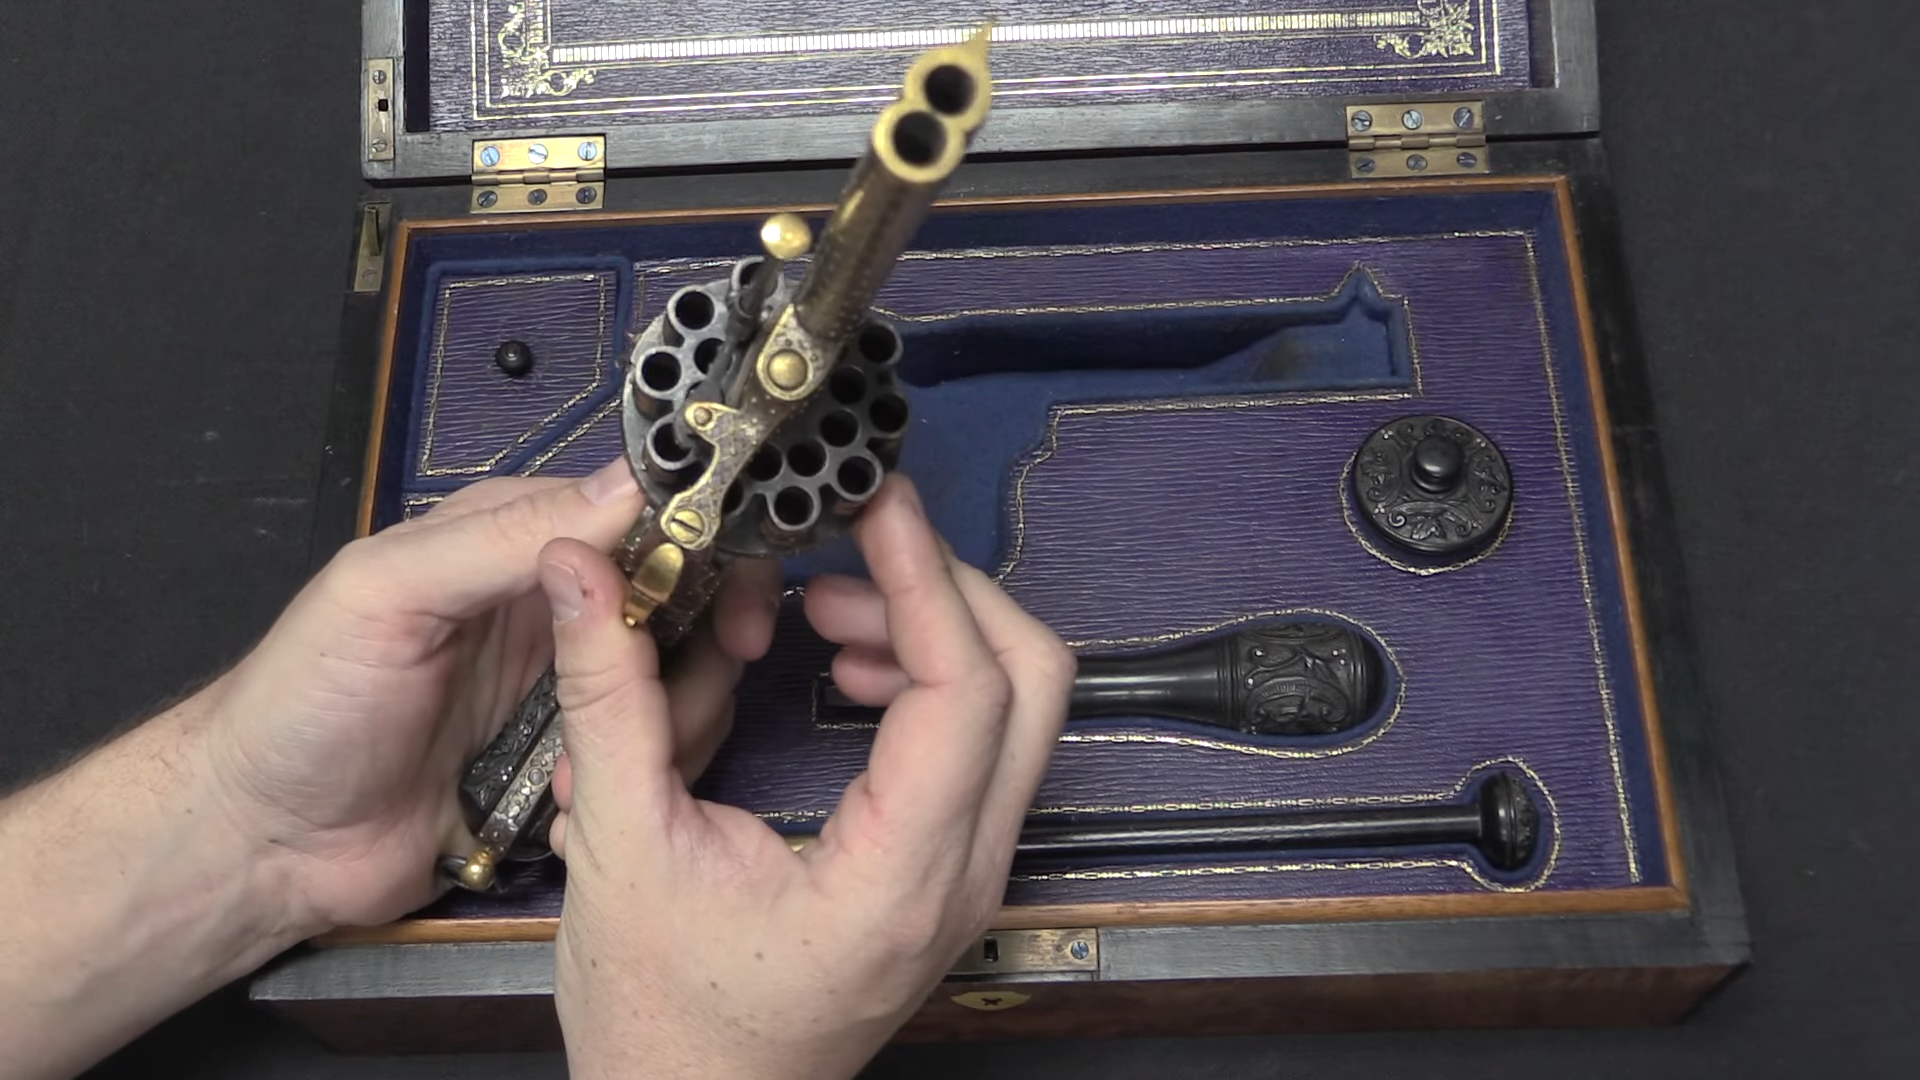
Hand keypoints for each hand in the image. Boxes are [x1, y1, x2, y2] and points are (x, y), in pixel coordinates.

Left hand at [199, 459, 779, 931]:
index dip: (701, 531)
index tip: (737, 570)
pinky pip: (649, 758)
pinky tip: (585, 794)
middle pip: (683, 595)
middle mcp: (556, 611)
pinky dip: (645, 773)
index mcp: (514, 543)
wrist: (266, 845)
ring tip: (609, 747)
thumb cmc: (301, 703)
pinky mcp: (574, 767)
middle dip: (716, 624)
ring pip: (680, 679)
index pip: (637, 512)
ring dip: (673, 711)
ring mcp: (570, 693)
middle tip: (728, 655)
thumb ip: (501, 536)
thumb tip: (628, 484)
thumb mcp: (387, 594)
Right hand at [545, 475, 1075, 1079]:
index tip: (874, 501)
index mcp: (898, 876)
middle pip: (1031, 682)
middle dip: (947, 587)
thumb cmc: (663, 1020)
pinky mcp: (949, 871)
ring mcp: (970, 876)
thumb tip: (585, 577)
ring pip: (1020, 708)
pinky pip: (984, 745)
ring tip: (822, 609)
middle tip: (847, 543)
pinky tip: (845, 668)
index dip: (926, 575)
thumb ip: (610, 701)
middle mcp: (963, 876)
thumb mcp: (619, 849)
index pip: (968, 688)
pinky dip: (931, 679)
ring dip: (938, 629)